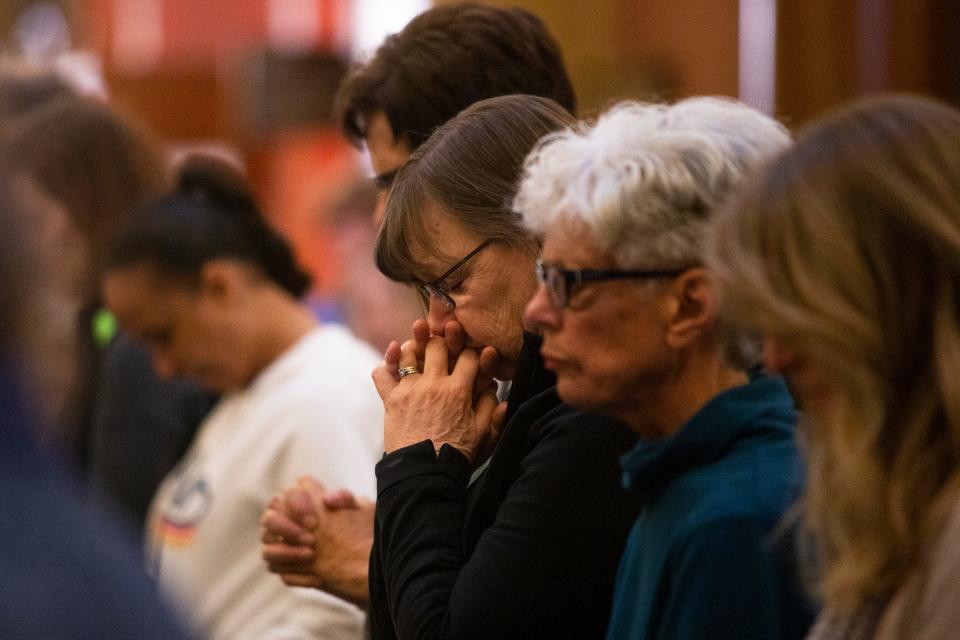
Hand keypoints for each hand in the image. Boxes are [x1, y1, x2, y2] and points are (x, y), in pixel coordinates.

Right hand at [261, 477, 373, 607]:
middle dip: (286, 529)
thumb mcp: (362, 511)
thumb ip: (346, 499)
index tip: (314, 521)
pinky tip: (316, 577)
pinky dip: (294, 573)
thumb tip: (329, 498)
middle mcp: (284, 517)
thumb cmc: (358, 526)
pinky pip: (276, 568)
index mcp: (303, 498)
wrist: (361, 557)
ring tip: (311, 556)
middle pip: (269, 517)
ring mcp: (279, 541)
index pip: (289, 492)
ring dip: (286, 552)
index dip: (297, 504)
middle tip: (311, 539)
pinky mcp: (281, 563)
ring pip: (267, 545)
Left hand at [372, 334, 505, 462]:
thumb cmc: (456, 456)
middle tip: (445, 344)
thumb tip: (494, 388)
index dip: (474, 354)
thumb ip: (492, 410)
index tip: (474, 358)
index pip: (469, 356)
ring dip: (415, 346)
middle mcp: (434, 384)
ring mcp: (410, 390)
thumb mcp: (483, 435)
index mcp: (459, 391)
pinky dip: (387, 363)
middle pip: (438, 346)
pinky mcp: (392, 400)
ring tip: (420, 347)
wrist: (424, 475)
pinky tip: (394, 357)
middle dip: (444, 341)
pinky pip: (383, 373)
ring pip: (410, 353)